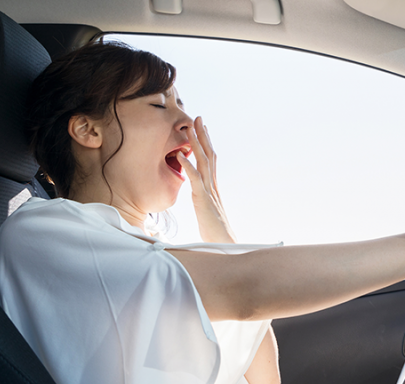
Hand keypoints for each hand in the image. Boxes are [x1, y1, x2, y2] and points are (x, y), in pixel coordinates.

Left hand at [176, 116, 236, 243]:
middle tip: (199, 118)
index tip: (202, 129)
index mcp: (212, 187)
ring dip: (197, 144)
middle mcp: (212, 185)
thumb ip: (203, 200)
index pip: (211, 160)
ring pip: (203, 162)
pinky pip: (195, 180)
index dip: (206, 143)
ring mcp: (208, 191)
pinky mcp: (203, 200)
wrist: (223, 244)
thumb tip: (199, 195)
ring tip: (191, 129)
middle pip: (209, 155)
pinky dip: (188, 166)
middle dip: (203, 136)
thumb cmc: (214, 231)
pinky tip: (180, 155)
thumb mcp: (207, 211)